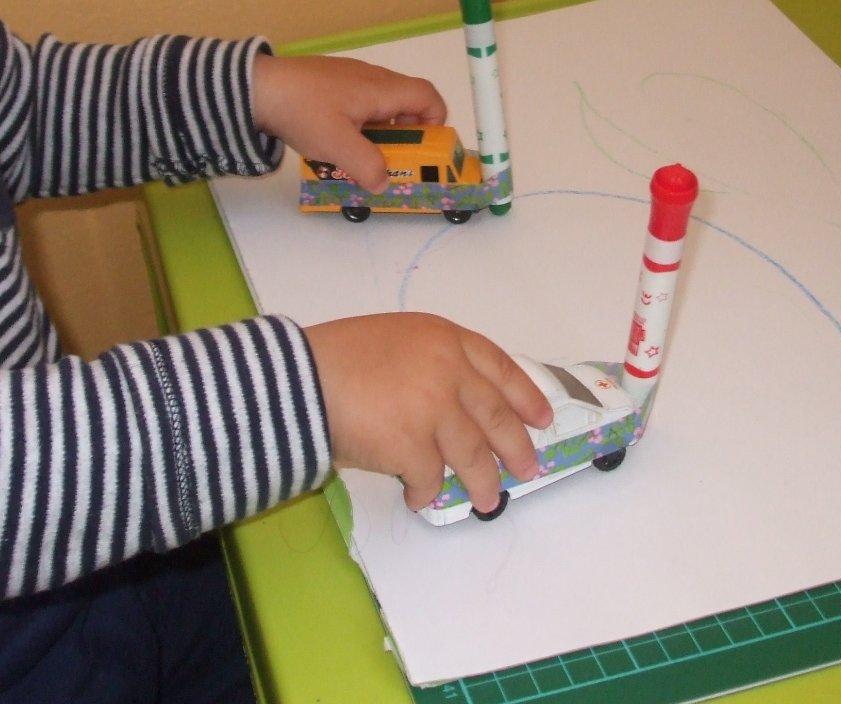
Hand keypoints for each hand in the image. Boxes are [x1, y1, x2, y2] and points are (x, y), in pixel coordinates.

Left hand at [253, 54, 445, 192]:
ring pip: (380, 105)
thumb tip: (382, 182)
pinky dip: (358, 124)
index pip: (429, 97)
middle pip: (406, 103)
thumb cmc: (303, 110)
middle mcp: (372, 77)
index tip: (423, 149)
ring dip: (379, 132)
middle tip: (386, 159)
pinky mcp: (329, 82)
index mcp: (381, 89)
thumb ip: (367, 167)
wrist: (256, 86)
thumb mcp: (337, 146)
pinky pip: (358, 103)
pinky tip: (333, 140)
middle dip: (404, 135)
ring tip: (356, 155)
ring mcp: (349, 77)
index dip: (436, 123)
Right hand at [304, 313, 552, 512]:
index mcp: (444, 339)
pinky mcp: (414, 447)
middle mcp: (448, 372)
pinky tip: (419, 498)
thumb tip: (455, 406)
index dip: (525, 395)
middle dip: (517, 448)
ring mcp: (435, 410)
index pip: (499, 367)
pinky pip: (431, 480)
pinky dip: (427, 493)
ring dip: (483, 484)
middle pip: (496, 416)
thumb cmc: (336, 357)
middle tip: (529, 469)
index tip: (542, 418)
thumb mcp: (393, 340)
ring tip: (488, 501)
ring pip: (474, 456)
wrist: (299, 380)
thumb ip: (430, 363)